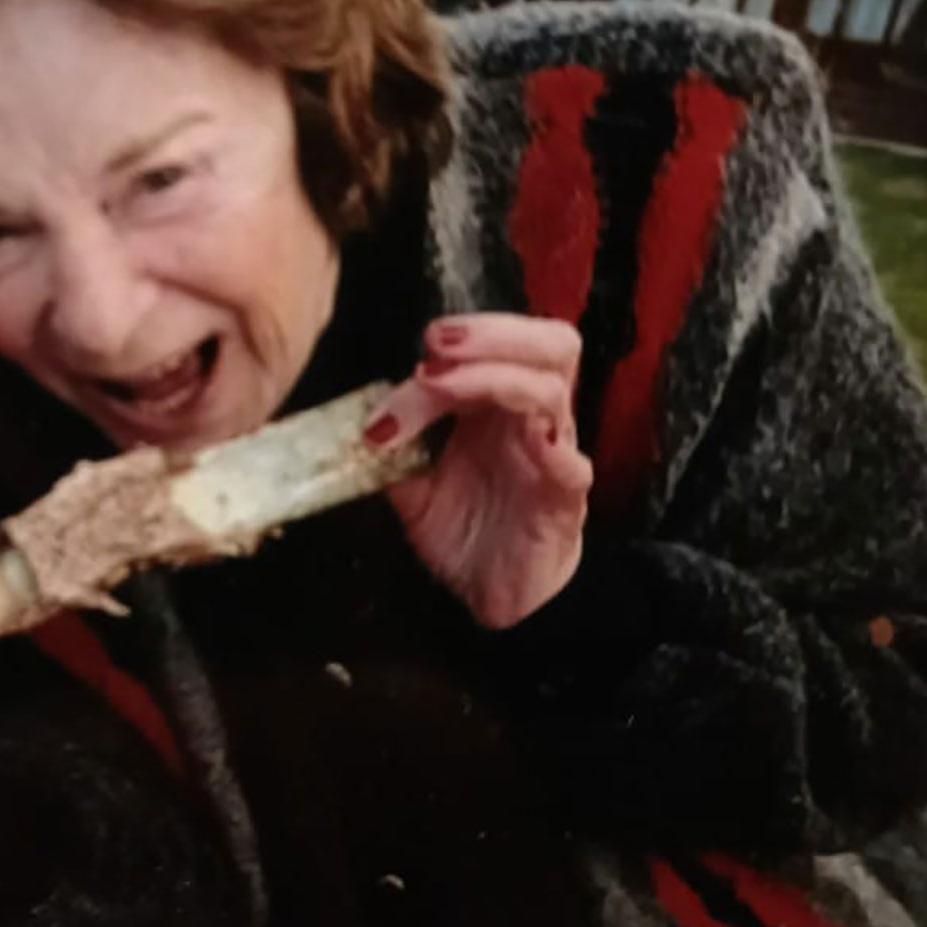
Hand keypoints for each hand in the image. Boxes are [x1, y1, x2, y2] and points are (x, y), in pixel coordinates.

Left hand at [364, 313, 592, 628]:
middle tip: (438, 341)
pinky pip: (572, 465)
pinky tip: (528, 441)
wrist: (494, 593)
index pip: (493, 348)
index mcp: (497, 406)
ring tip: (441, 382)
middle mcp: (530, 419)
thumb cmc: (466, 529)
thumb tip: (354, 425)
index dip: (457, 343)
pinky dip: (553, 448)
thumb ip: (390, 453)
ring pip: (553, 389)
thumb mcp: (411, 487)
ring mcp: (553, 455)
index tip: (413, 355)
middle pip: (547, 345)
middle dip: (493, 332)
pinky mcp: (564, 502)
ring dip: (494, 375)